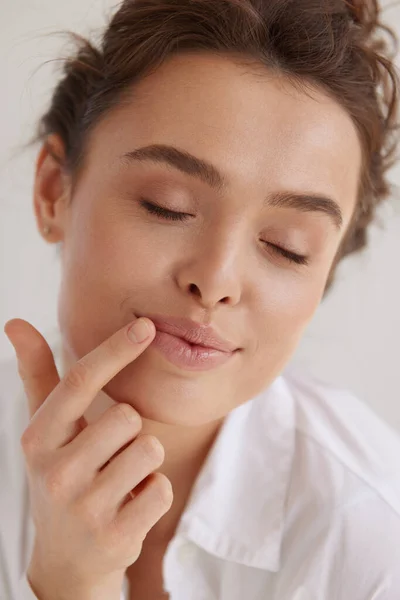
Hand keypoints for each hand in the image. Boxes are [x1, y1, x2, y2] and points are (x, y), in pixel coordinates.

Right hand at [4, 318, 172, 599]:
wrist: (66, 561)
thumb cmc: (62, 478)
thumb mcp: (46, 430)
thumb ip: (38, 375)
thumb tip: (15, 322)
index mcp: (38, 439)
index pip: (79, 382)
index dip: (115, 350)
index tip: (146, 326)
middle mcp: (56, 472)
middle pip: (127, 416)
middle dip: (129, 431)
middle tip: (109, 457)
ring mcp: (84, 508)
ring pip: (150, 448)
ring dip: (144, 462)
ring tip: (119, 481)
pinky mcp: (116, 536)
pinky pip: (162, 488)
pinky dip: (154, 493)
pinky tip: (129, 507)